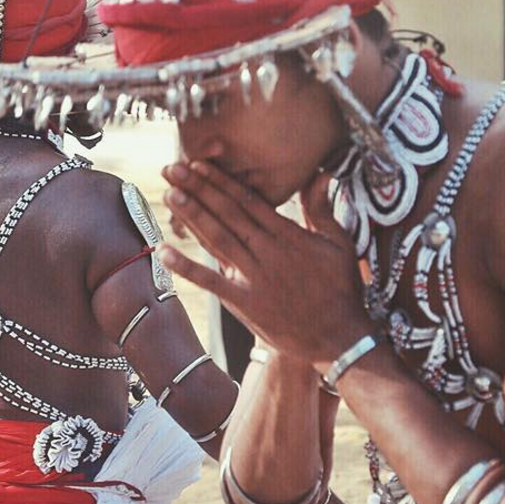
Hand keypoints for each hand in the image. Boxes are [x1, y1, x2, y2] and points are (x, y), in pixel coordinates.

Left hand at [159, 160, 372, 370]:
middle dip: (198, 189)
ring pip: (217, 239)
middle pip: (226, 214)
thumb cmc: (341, 288)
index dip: (221, 181)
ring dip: (191, 216)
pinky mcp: (244, 303)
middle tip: (170, 169)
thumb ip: (322, 209)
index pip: (247, 201)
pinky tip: (163, 252)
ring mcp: (253, 277)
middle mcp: (266, 251)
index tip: (199, 164)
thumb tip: (320, 173)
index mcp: (287, 235)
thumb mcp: (340, 243)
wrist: (340, 338)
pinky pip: (211, 282)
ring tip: (169, 194)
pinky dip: (187, 268)